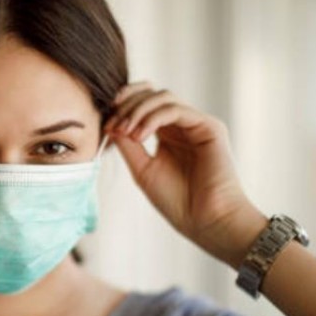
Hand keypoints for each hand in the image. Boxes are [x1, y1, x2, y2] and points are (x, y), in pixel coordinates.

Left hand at [103, 81, 267, 267]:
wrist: (206, 221)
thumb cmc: (178, 202)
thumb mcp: (142, 169)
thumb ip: (127, 145)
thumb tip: (109, 124)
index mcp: (167, 134)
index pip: (143, 104)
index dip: (122, 107)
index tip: (105, 124)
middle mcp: (182, 125)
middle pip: (152, 94)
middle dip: (127, 105)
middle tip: (112, 124)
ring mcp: (196, 124)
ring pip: (163, 97)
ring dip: (138, 110)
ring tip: (125, 131)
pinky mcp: (210, 126)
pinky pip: (176, 109)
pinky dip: (154, 118)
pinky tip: (140, 135)